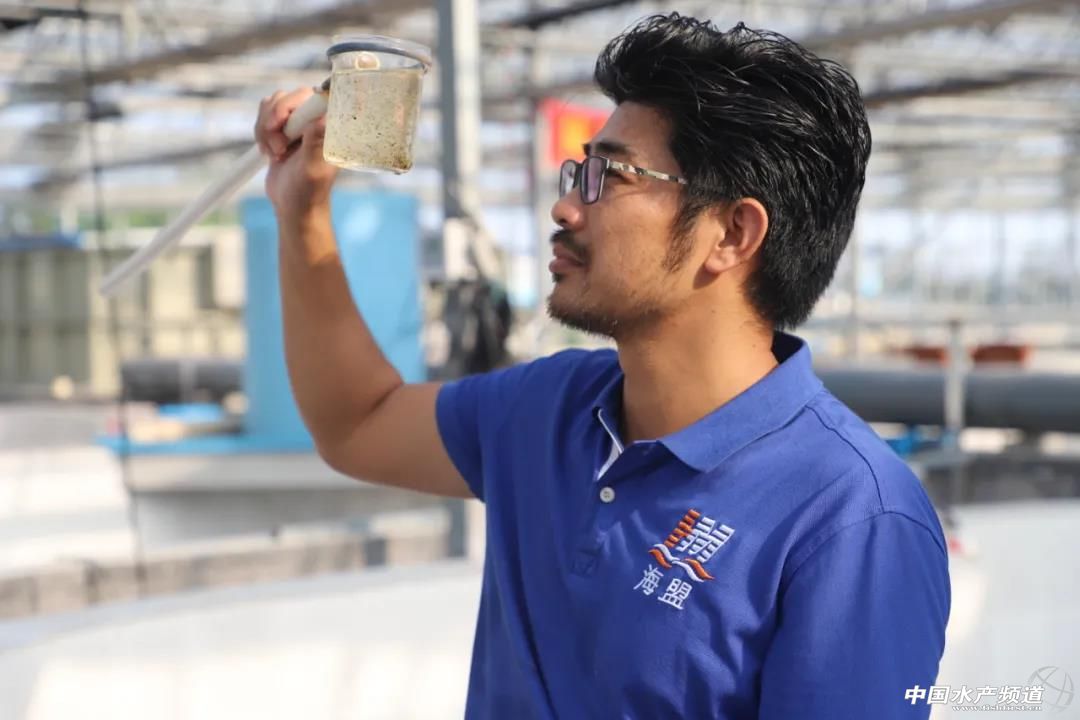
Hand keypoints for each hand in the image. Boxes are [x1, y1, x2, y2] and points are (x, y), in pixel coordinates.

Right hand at [254, 88, 338, 222]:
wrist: (293, 205)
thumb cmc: (308, 192)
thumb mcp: (312, 169)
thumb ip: (316, 143)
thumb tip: (323, 117)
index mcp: (329, 128)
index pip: (312, 95)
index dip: (291, 105)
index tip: (280, 124)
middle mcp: (315, 120)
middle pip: (288, 96)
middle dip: (275, 121)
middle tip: (279, 147)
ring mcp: (298, 123)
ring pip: (272, 104)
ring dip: (266, 129)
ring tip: (276, 153)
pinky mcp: (283, 128)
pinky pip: (264, 115)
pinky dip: (261, 132)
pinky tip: (270, 152)